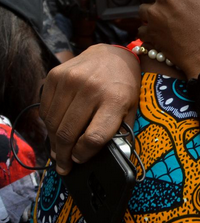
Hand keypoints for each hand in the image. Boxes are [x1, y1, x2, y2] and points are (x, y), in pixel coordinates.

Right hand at [39, 44, 140, 174]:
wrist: (113, 55)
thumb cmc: (124, 86)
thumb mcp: (131, 108)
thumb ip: (121, 132)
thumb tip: (112, 159)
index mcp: (115, 99)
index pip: (93, 137)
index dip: (84, 154)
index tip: (79, 160)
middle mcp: (92, 88)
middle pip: (68, 133)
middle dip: (64, 155)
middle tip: (64, 166)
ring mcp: (71, 80)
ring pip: (53, 123)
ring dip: (54, 142)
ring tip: (59, 150)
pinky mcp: (55, 75)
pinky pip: (45, 109)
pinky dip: (49, 123)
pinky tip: (56, 128)